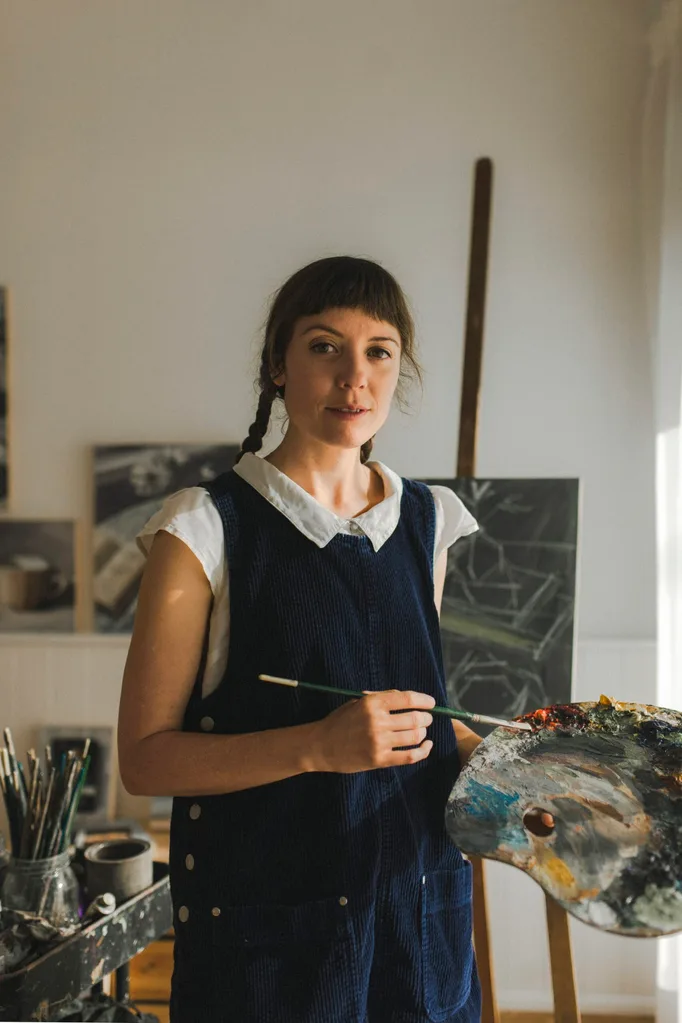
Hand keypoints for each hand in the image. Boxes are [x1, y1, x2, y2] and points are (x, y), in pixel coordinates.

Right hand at [308, 689, 434, 772]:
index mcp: (372, 703)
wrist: (321, 746)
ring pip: (415, 736)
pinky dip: (423, 751)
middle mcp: (377, 721)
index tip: (431, 702)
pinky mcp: (379, 760)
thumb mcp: (357, 703)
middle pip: (415, 718)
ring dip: (423, 732)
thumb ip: (381, 699)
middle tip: (427, 718)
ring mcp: (379, 741)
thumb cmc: (340, 721)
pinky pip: (410, 756)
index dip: (424, 700)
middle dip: (426, 718)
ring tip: (423, 731)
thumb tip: (408, 698)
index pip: (407, 699)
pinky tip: (427, 745)